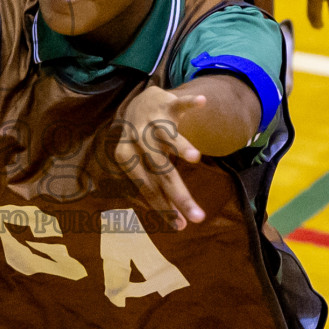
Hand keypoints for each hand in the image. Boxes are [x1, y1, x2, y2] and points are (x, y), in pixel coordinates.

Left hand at [116, 87, 208, 230]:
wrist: (139, 103)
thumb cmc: (144, 144)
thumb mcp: (144, 164)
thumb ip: (159, 188)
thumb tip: (177, 224)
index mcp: (126, 156)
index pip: (146, 186)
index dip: (163, 206)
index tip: (180, 226)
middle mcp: (137, 138)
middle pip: (160, 169)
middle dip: (178, 194)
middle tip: (198, 216)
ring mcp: (151, 120)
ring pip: (166, 136)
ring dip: (180, 146)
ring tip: (194, 157)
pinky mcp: (166, 104)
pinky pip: (179, 103)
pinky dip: (190, 103)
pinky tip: (202, 102)